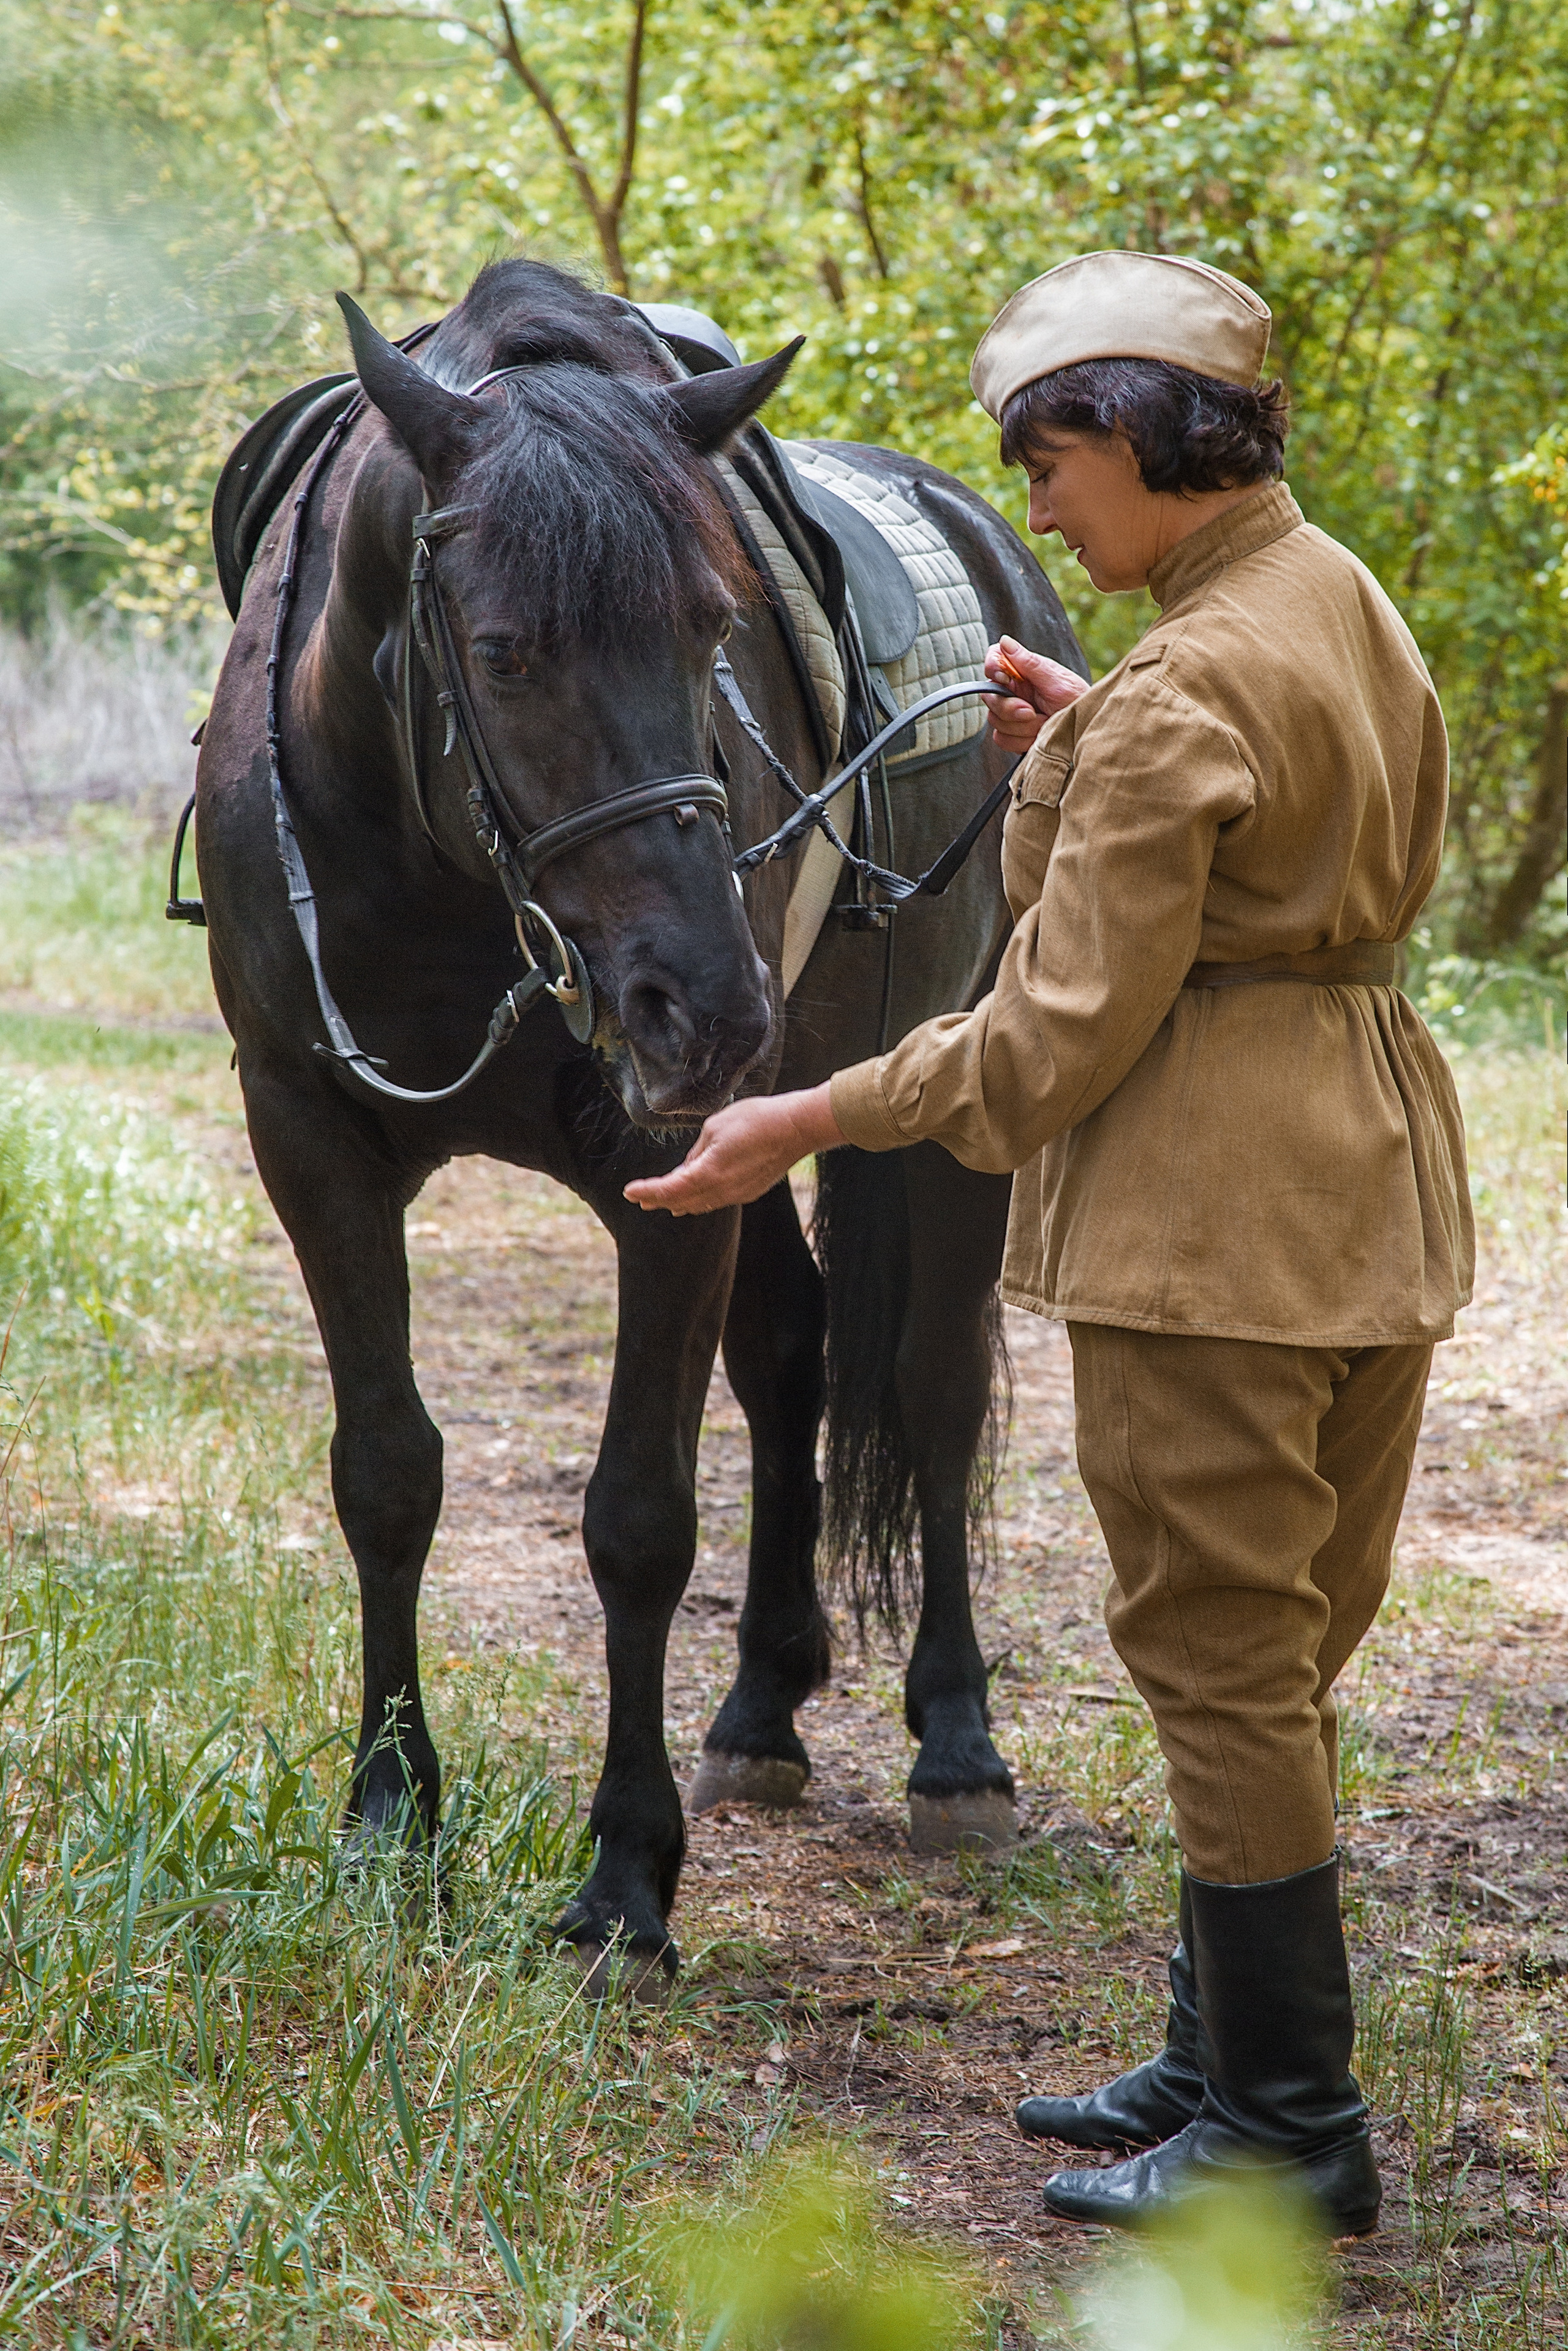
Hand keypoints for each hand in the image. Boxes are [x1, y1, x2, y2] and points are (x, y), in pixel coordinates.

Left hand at [624, 1082, 846, 1215]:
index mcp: (709, 1172)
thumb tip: (688, 1166)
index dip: (647, 1191)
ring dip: (680, 1202)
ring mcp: (738, 1193)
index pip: (669, 1188)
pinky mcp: (750, 1191)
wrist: (797, 1128)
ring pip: (700, 1204)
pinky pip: (717, 1200)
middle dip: (659, 1199)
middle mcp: (722, 1190)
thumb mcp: (715, 1127)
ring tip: (663, 1202)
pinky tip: (696, 1195)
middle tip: (641, 1199)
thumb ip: (697, 1151)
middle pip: (682, 1201)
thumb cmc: (757, 1120)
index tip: (630, 1191)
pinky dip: (700, 1199)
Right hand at [984, 634, 1088, 753]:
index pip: (995, 658)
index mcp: (1024, 671)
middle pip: (990, 696)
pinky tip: (1038, 737)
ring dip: (1022, 727)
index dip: (992, 666)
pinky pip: (1002, 739)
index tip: (1004, 678)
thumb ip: (1030, 663)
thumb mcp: (1057, 682)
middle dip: (1011, 709)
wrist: (1085, 731)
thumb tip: (1005, 641)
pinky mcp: (1013, 734)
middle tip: (1032, 712)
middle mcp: (1014, 689)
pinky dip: (1021, 741)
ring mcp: (1012, 712)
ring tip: (1044, 724)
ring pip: (995, 720)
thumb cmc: (1077, 701)